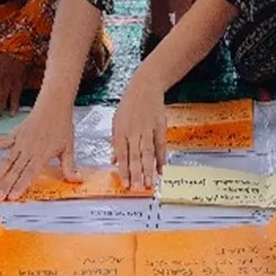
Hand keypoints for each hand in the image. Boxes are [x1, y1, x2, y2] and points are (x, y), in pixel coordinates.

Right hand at [0, 102, 78, 199]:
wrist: (54, 105)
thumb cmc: (62, 126)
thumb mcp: (68, 147)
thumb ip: (70, 166)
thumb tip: (77, 180)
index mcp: (42, 154)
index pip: (29, 173)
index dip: (20, 185)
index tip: (13, 196)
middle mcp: (29, 149)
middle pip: (15, 169)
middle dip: (5, 184)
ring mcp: (20, 141)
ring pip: (7, 160)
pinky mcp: (14, 134)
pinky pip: (0, 142)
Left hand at [110, 72, 166, 191]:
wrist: (145, 86)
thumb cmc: (129, 105)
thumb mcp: (116, 121)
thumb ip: (115, 142)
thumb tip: (113, 160)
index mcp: (120, 130)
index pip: (122, 154)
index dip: (124, 171)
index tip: (126, 185)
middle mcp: (133, 131)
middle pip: (135, 156)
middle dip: (136, 174)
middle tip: (138, 189)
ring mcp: (147, 128)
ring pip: (148, 152)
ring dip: (149, 169)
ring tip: (150, 184)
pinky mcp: (159, 126)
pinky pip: (160, 145)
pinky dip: (161, 158)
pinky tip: (162, 169)